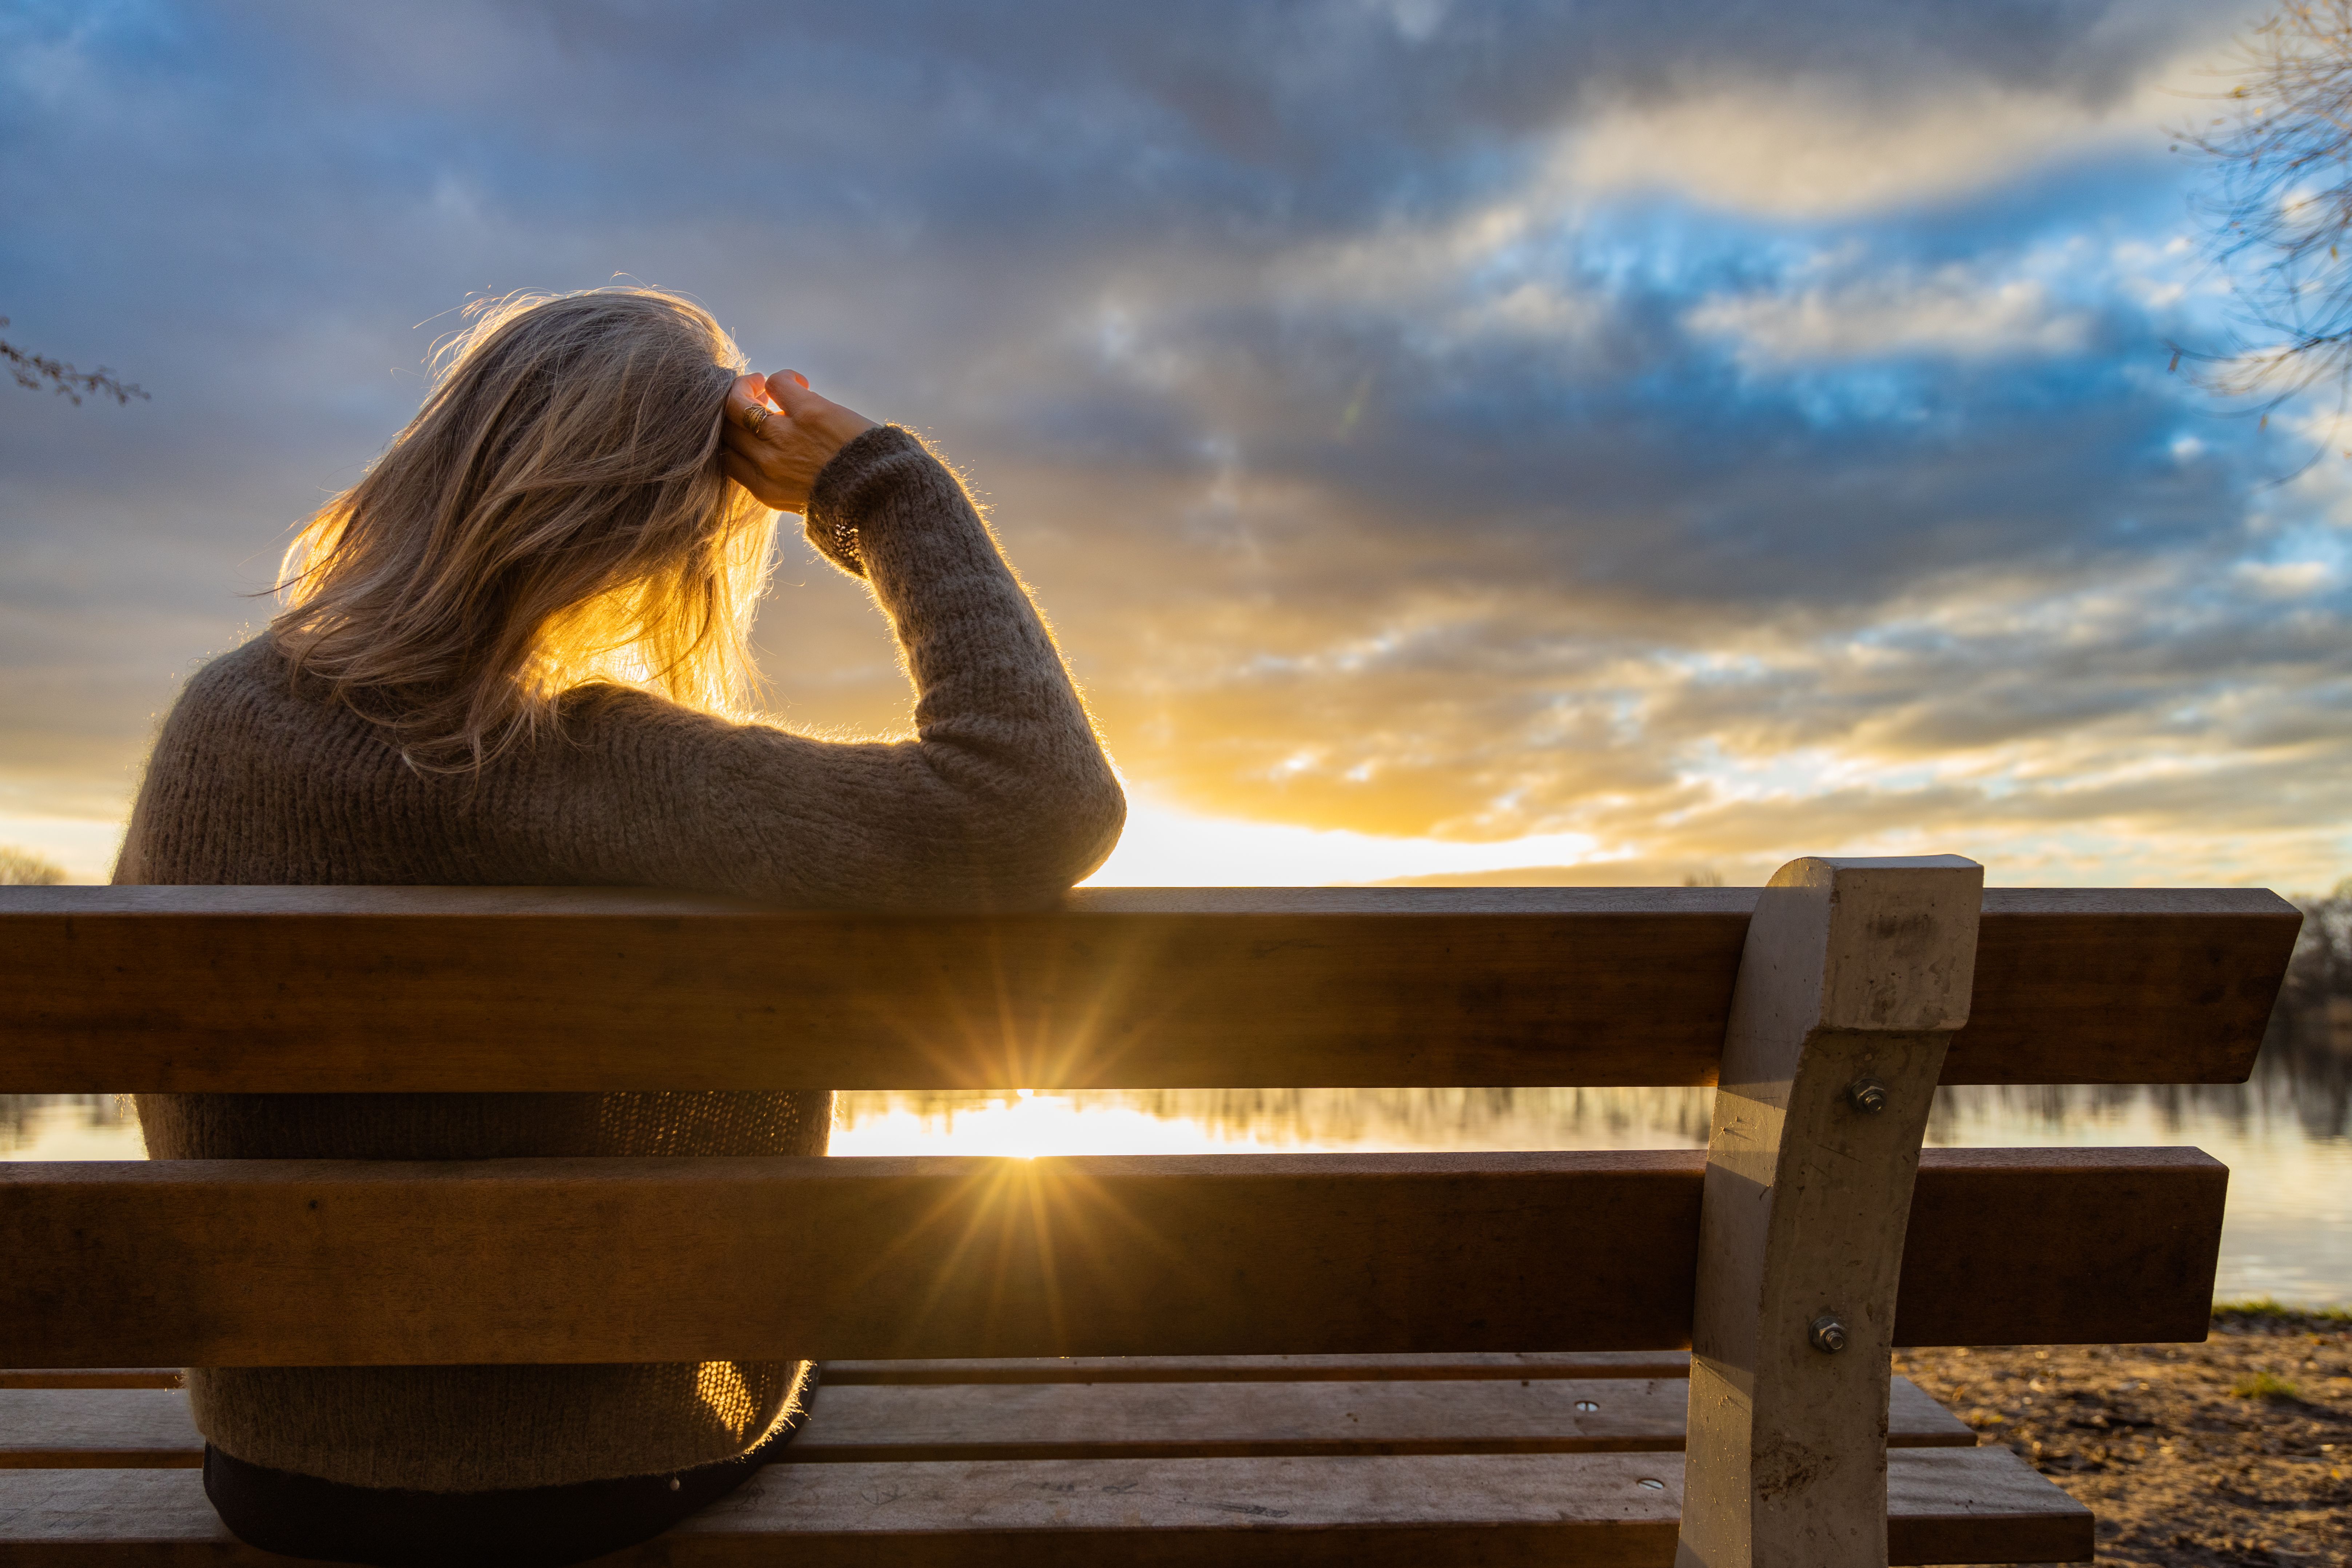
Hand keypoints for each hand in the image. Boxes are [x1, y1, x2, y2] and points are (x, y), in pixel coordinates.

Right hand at [720, 370, 876, 513]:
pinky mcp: (806, 412)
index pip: (725, 456)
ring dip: (745, 388)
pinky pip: (776, 383)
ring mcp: (783, 436)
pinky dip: (782, 377)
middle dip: (734, 410)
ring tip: (761, 385)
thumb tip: (769, 449)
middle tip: (753, 399)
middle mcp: (766, 463)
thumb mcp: (803, 499)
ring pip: (736, 403)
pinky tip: (800, 382)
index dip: (731, 436)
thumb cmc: (850, 496)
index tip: (746, 426)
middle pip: (726, 428)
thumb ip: (780, 479)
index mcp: (765, 489)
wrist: (883, 495)